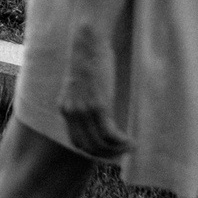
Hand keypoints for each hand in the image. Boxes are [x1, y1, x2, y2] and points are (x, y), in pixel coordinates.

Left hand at [58, 7, 128, 159]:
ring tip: (131, 147)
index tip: (109, 150)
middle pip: (88, 147)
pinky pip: (110, 133)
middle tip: (123, 152)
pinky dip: (122, 142)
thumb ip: (84, 101)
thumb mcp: (80, 86)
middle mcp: (71, 112)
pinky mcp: (98, 105)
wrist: (88, 43)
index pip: (76, 142)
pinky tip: (132, 141)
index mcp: (65, 109)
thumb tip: (99, 114)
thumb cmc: (89, 61)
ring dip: (118, 150)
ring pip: (100, 143)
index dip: (93, 151)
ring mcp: (84, 110)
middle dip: (107, 154)